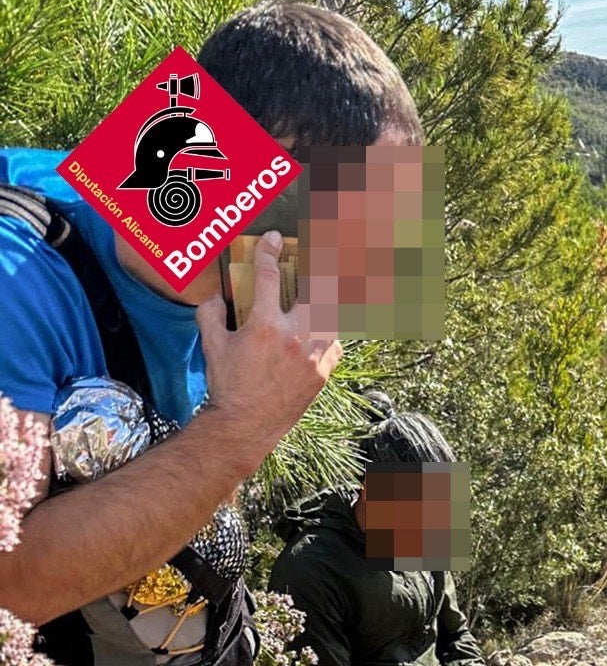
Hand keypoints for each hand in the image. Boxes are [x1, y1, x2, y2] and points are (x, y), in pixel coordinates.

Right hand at [197, 232, 342, 474]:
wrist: (246, 427)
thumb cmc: (227, 385)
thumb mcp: (211, 345)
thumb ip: (210, 314)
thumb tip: (216, 296)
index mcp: (264, 325)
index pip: (269, 276)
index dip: (271, 252)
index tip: (275, 239)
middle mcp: (294, 337)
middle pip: (321, 290)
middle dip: (324, 269)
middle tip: (323, 256)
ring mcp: (313, 357)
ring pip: (335, 318)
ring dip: (331, 302)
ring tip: (328, 292)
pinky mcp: (323, 374)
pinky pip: (336, 345)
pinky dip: (333, 334)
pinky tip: (327, 329)